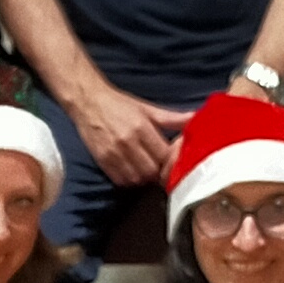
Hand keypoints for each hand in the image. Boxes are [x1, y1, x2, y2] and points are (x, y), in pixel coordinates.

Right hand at [69, 77, 189, 187]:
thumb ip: (172, 118)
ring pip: (137, 179)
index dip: (171, 161)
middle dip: (158, 171)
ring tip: (146, 168)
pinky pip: (121, 181)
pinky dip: (129, 180)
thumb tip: (195, 119)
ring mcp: (113, 154)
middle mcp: (127, 142)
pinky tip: (132, 170)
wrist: (88, 101)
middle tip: (160, 166)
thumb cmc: (119, 104)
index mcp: (141, 127)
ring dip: (144, 178)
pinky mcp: (102, 161)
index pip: (164, 155)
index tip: (172, 159)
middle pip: (152, 171)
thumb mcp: (147, 108)